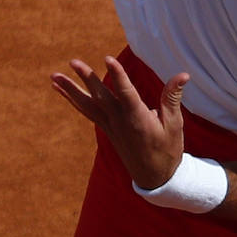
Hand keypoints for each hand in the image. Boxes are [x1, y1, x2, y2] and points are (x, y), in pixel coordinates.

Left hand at [51, 56, 189, 189]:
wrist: (155, 178)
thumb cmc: (168, 150)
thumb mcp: (175, 125)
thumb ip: (172, 98)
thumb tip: (183, 74)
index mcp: (138, 120)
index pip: (126, 93)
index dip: (118, 75)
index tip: (108, 59)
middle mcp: (120, 122)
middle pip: (101, 97)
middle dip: (87, 78)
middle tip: (73, 62)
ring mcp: (111, 127)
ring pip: (87, 105)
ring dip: (70, 90)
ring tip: (53, 77)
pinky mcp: (107, 129)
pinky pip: (87, 112)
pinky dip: (73, 100)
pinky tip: (62, 90)